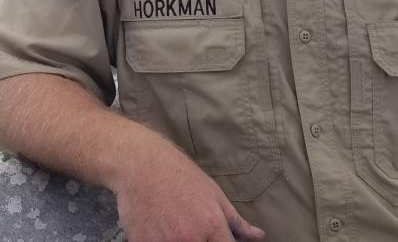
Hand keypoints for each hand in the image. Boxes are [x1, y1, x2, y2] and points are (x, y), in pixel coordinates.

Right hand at [112, 144, 264, 241]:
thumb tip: (258, 236)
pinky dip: (158, 241)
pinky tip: (158, 228)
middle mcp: (189, 239)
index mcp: (211, 226)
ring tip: (173, 226)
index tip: (216, 239)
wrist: (139, 163)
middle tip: (190, 228)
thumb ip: (235, 221)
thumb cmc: (178, 173)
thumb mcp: (212, 192)